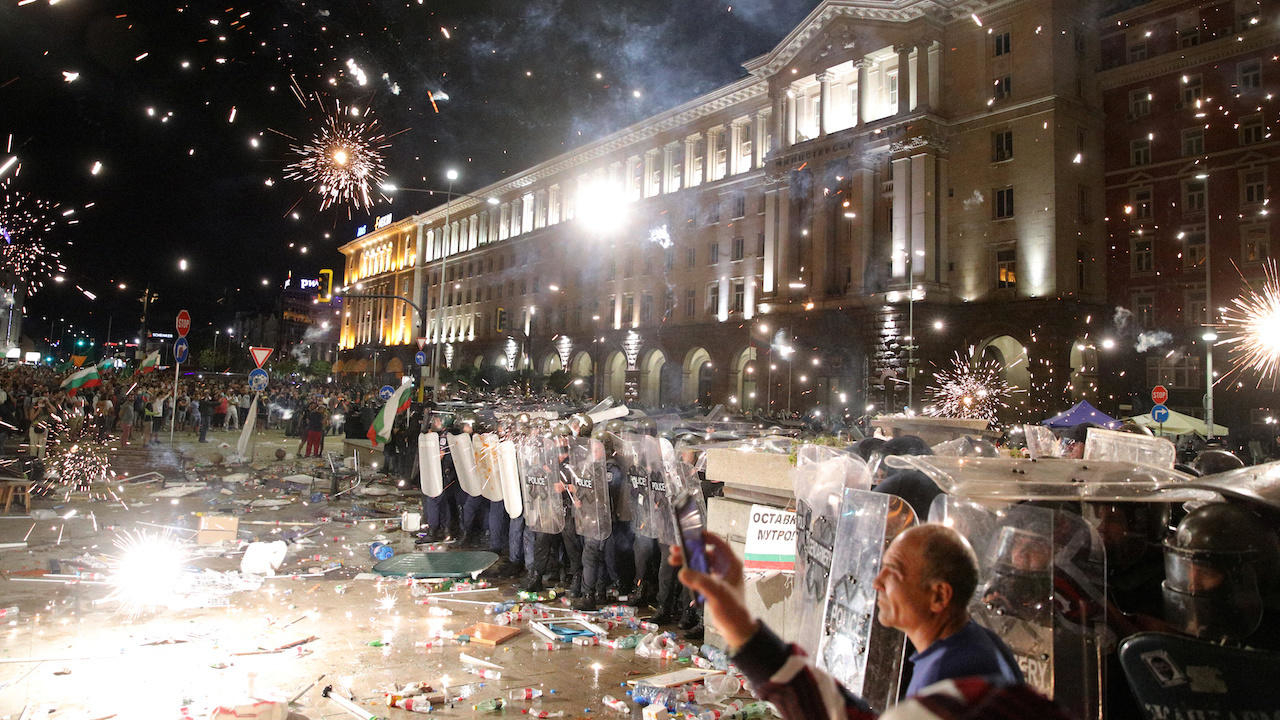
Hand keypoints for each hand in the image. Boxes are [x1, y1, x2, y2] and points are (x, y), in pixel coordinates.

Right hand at [668, 531, 757, 648]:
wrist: (736, 629)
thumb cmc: (732, 610)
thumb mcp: (717, 593)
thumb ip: (701, 582)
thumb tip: (682, 572)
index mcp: (731, 564)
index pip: (719, 544)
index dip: (706, 537)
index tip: (691, 534)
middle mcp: (726, 568)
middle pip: (706, 552)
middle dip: (690, 550)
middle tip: (675, 550)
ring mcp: (719, 577)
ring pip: (701, 563)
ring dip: (688, 560)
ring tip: (673, 560)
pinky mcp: (713, 586)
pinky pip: (700, 573)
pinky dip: (691, 571)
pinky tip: (682, 574)